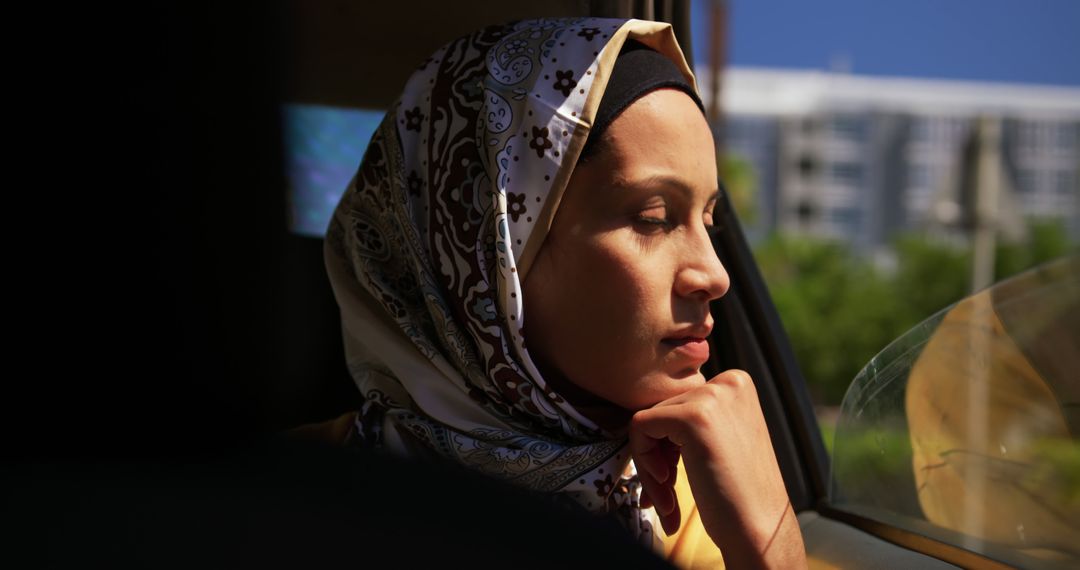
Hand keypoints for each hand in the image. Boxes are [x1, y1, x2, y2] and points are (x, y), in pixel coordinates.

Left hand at [630, 369, 806, 567]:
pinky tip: (665, 488)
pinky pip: (639, 427)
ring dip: (649, 467)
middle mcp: (728, 382)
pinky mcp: (691, 417)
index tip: (674, 476)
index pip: (678, 403)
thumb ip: (693, 420)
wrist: (760, 529)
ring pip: (648, 421)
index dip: (668, 444)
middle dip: (657, 458)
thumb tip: (645, 415)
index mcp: (737, 384)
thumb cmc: (739, 494)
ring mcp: (711, 397)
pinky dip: (642, 461)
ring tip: (667, 501)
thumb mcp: (723, 438)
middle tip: (666, 496)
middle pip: (662, 410)